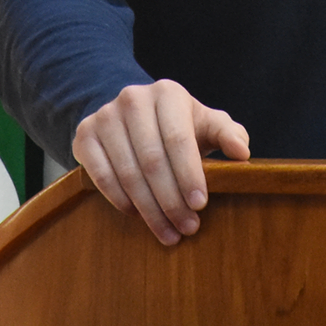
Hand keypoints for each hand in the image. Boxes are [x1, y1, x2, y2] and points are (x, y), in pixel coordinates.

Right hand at [72, 79, 250, 244]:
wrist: (132, 117)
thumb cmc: (179, 126)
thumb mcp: (206, 124)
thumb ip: (228, 134)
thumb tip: (241, 152)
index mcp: (168, 93)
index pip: (178, 139)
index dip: (189, 174)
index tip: (200, 206)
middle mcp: (133, 98)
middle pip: (152, 160)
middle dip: (172, 200)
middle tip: (187, 228)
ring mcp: (105, 116)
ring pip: (128, 172)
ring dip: (149, 209)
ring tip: (168, 232)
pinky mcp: (84, 134)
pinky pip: (100, 175)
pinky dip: (120, 200)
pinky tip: (137, 216)